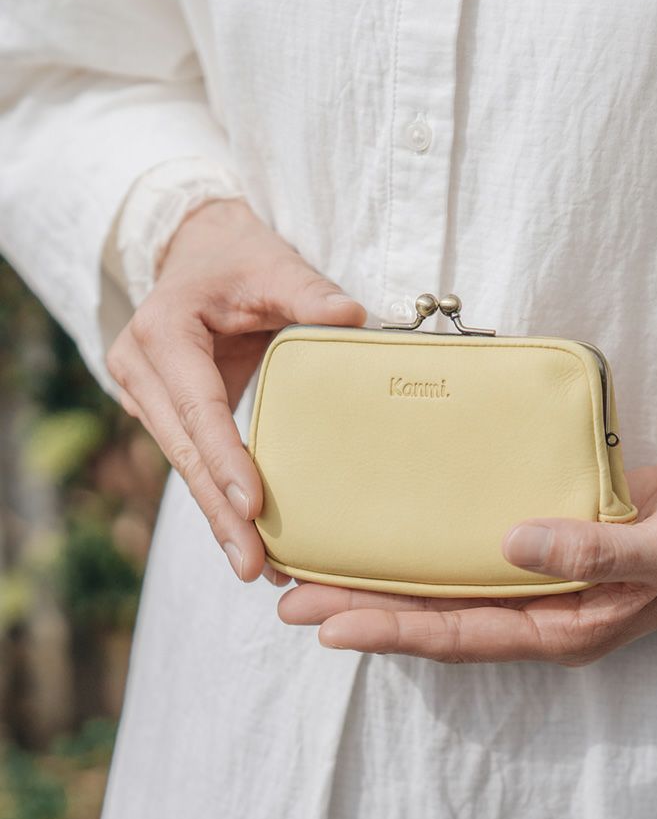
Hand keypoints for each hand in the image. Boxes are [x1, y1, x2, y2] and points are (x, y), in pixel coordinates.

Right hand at [107, 199, 365, 582]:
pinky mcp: (162, 410)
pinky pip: (191, 457)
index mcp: (164, 333)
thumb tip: (353, 318)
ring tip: (257, 567)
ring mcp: (144, 394)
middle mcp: (140, 369)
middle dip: (220, 511)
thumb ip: (308, 291)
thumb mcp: (273, 265)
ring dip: (219, 515)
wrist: (197, 252)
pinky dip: (218, 494)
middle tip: (255, 566)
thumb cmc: (238, 260)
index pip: (198, 405)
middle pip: (184, 451)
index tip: (252, 507)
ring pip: (184, 463)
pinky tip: (245, 534)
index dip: (224, 458)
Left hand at [277, 454, 656, 662]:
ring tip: (321, 573)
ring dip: (385, 582)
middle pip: (437, 615)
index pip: (460, 635)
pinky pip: (474, 550)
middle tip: (291, 600)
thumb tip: (510, 543)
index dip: (390, 630)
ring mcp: (542, 574)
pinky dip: (429, 546)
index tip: (325, 622)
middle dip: (364, 611)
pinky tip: (396, 531)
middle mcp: (543, 607)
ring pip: (447, 585)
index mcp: (566, 625)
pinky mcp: (546, 536)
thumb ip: (592, 552)